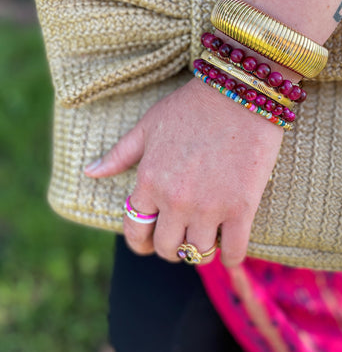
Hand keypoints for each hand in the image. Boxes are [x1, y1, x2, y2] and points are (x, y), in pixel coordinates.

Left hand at [84, 77, 283, 265]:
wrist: (239, 93)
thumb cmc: (191, 106)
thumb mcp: (148, 126)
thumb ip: (119, 154)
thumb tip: (89, 172)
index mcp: (149, 181)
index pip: (135, 230)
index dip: (140, 243)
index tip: (149, 242)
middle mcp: (175, 200)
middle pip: (166, 248)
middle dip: (171, 248)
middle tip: (181, 238)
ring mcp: (209, 206)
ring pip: (197, 253)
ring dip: (198, 252)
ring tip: (206, 240)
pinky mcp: (242, 207)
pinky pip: (233, 251)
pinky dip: (231, 258)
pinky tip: (231, 253)